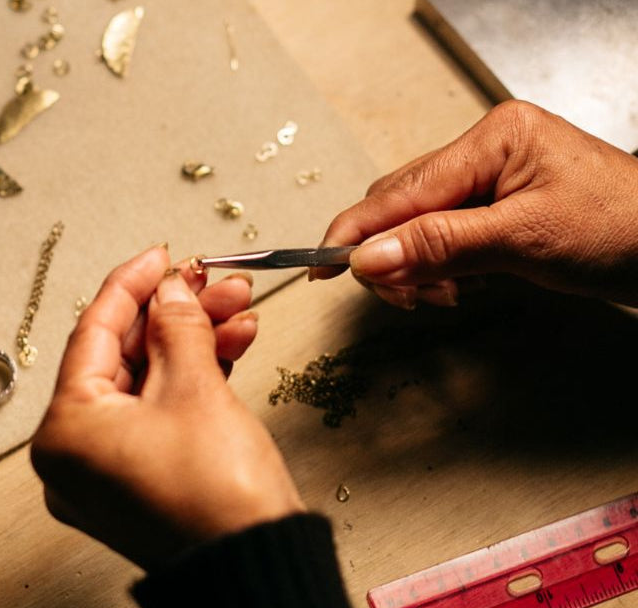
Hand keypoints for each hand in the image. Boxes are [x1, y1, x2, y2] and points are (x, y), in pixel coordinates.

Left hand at [30, 245, 303, 569]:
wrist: (258, 566)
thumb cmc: (218, 502)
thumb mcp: (197, 388)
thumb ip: (178, 325)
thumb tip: (171, 291)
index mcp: (65, 432)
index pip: (93, 333)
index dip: (132, 284)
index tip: (161, 256)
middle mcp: (73, 457)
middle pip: (123, 358)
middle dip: (176, 314)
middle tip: (213, 283)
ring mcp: (104, 473)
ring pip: (146, 384)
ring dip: (193, 342)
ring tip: (237, 311)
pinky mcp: (137, 482)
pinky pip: (156, 415)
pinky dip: (192, 381)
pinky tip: (230, 347)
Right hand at [311, 100, 637, 307]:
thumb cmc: (624, 231)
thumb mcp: (522, 240)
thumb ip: (438, 245)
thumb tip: (367, 257)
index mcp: (494, 138)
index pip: (403, 189)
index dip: (357, 230)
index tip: (321, 263)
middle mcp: (488, 151)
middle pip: (403, 204)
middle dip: (392, 255)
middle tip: (398, 296)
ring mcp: (493, 178)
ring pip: (419, 223)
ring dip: (416, 266)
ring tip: (440, 295)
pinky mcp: (500, 207)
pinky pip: (445, 235)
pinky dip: (439, 266)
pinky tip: (455, 285)